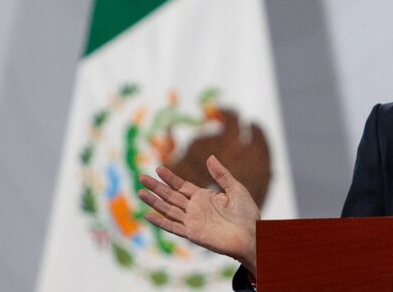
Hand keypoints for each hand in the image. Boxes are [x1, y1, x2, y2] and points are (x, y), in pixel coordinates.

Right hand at [137, 155, 260, 271]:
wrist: (252, 235)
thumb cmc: (246, 214)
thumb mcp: (235, 189)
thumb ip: (221, 174)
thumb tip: (210, 157)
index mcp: (204, 197)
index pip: (182, 186)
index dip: (170, 178)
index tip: (158, 169)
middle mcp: (195, 208)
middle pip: (170, 196)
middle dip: (156, 187)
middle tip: (141, 177)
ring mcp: (192, 221)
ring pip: (168, 209)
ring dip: (154, 202)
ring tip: (140, 192)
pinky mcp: (193, 233)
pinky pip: (173, 227)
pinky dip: (160, 222)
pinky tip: (148, 215)